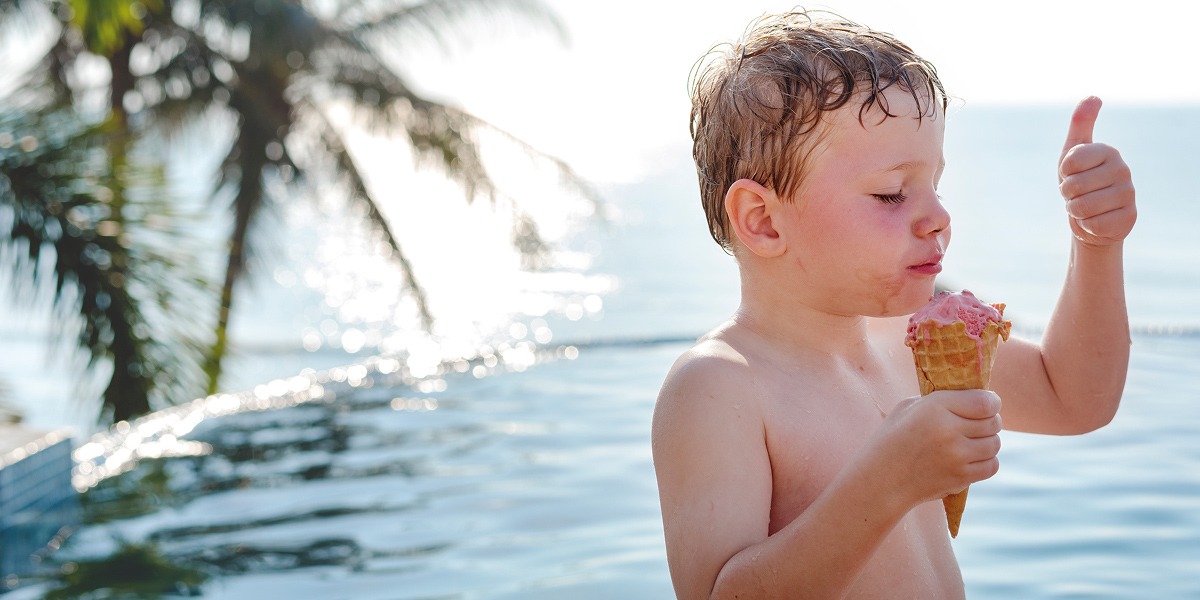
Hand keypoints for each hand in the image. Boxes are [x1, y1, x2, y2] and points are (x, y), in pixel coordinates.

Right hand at [874, 390, 1002, 505]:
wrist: (880, 480)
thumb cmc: (891, 440)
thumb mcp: (907, 409)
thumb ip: (940, 400)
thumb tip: (970, 397)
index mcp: (935, 407)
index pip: (985, 402)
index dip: (992, 402)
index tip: (988, 405)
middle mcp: (949, 430)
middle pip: (993, 422)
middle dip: (989, 422)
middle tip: (976, 424)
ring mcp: (957, 456)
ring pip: (995, 444)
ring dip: (987, 442)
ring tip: (971, 442)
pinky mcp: (961, 477)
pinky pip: (991, 465)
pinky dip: (985, 461)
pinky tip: (970, 459)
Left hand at [1058, 96, 1136, 245]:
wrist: (1092, 216)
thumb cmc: (1080, 181)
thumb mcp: (1073, 152)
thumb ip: (1081, 124)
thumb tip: (1094, 96)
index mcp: (1108, 151)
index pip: (1070, 161)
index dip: (1063, 172)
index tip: (1071, 173)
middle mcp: (1123, 170)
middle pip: (1073, 186)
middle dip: (1067, 194)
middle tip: (1077, 193)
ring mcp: (1128, 194)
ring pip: (1082, 207)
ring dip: (1075, 210)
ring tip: (1085, 206)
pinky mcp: (1129, 218)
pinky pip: (1094, 224)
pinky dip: (1087, 225)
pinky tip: (1096, 220)